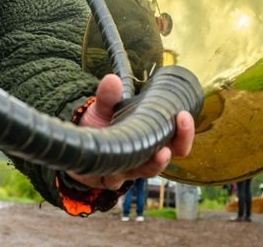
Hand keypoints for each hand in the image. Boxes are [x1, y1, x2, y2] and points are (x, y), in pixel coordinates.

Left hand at [66, 73, 194, 190]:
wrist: (78, 144)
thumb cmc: (100, 125)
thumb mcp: (104, 107)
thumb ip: (109, 96)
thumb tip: (111, 80)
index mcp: (151, 141)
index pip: (177, 143)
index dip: (184, 133)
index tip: (183, 115)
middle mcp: (142, 159)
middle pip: (164, 161)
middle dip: (171, 151)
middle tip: (170, 145)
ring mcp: (126, 171)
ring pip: (143, 173)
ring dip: (152, 165)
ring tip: (159, 155)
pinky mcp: (105, 180)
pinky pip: (113, 181)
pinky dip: (113, 174)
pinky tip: (112, 169)